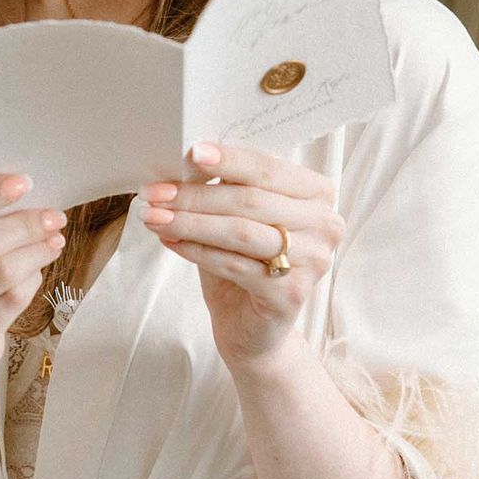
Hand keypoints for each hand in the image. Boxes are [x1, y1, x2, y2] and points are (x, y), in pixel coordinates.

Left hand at [138, 142, 345, 368]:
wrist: (251, 325)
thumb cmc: (242, 259)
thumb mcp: (235, 214)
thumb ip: (224, 186)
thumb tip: (190, 159)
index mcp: (317, 193)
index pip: (269, 168)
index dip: (229, 160)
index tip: (191, 152)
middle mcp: (324, 224)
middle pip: (250, 200)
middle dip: (195, 195)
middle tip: (154, 192)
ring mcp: (313, 261)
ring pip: (240, 232)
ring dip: (190, 222)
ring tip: (153, 216)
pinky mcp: (292, 294)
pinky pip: (234, 264)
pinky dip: (196, 251)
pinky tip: (170, 241)